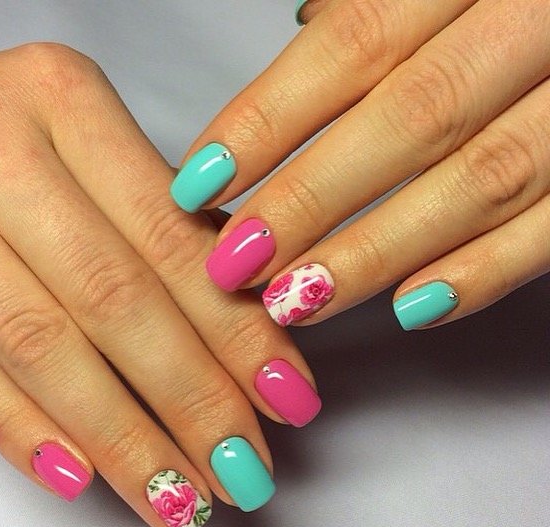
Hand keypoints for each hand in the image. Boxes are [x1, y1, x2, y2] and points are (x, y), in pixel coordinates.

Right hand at [0, 43, 319, 526]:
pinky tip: (80, 477)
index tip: (286, 399)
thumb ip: (163, 220)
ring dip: (118, 437)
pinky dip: (20, 427)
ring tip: (178, 499)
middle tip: (243, 470)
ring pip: (38, 346)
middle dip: (190, 400)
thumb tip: (250, 321)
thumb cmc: (12, 127)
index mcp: (65, 102)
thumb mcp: (92, 140)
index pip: (170, 240)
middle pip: (113, 300)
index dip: (236, 331)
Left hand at [172, 0, 549, 329]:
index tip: (201, 184)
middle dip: (312, 202)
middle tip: (237, 264)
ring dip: (378, 252)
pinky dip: (485, 271)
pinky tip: (413, 307)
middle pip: (409, 121)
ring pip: (479, 182)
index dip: (267, 121)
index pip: (352, 46)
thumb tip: (311, 29)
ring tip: (299, 300)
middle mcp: (540, 16)